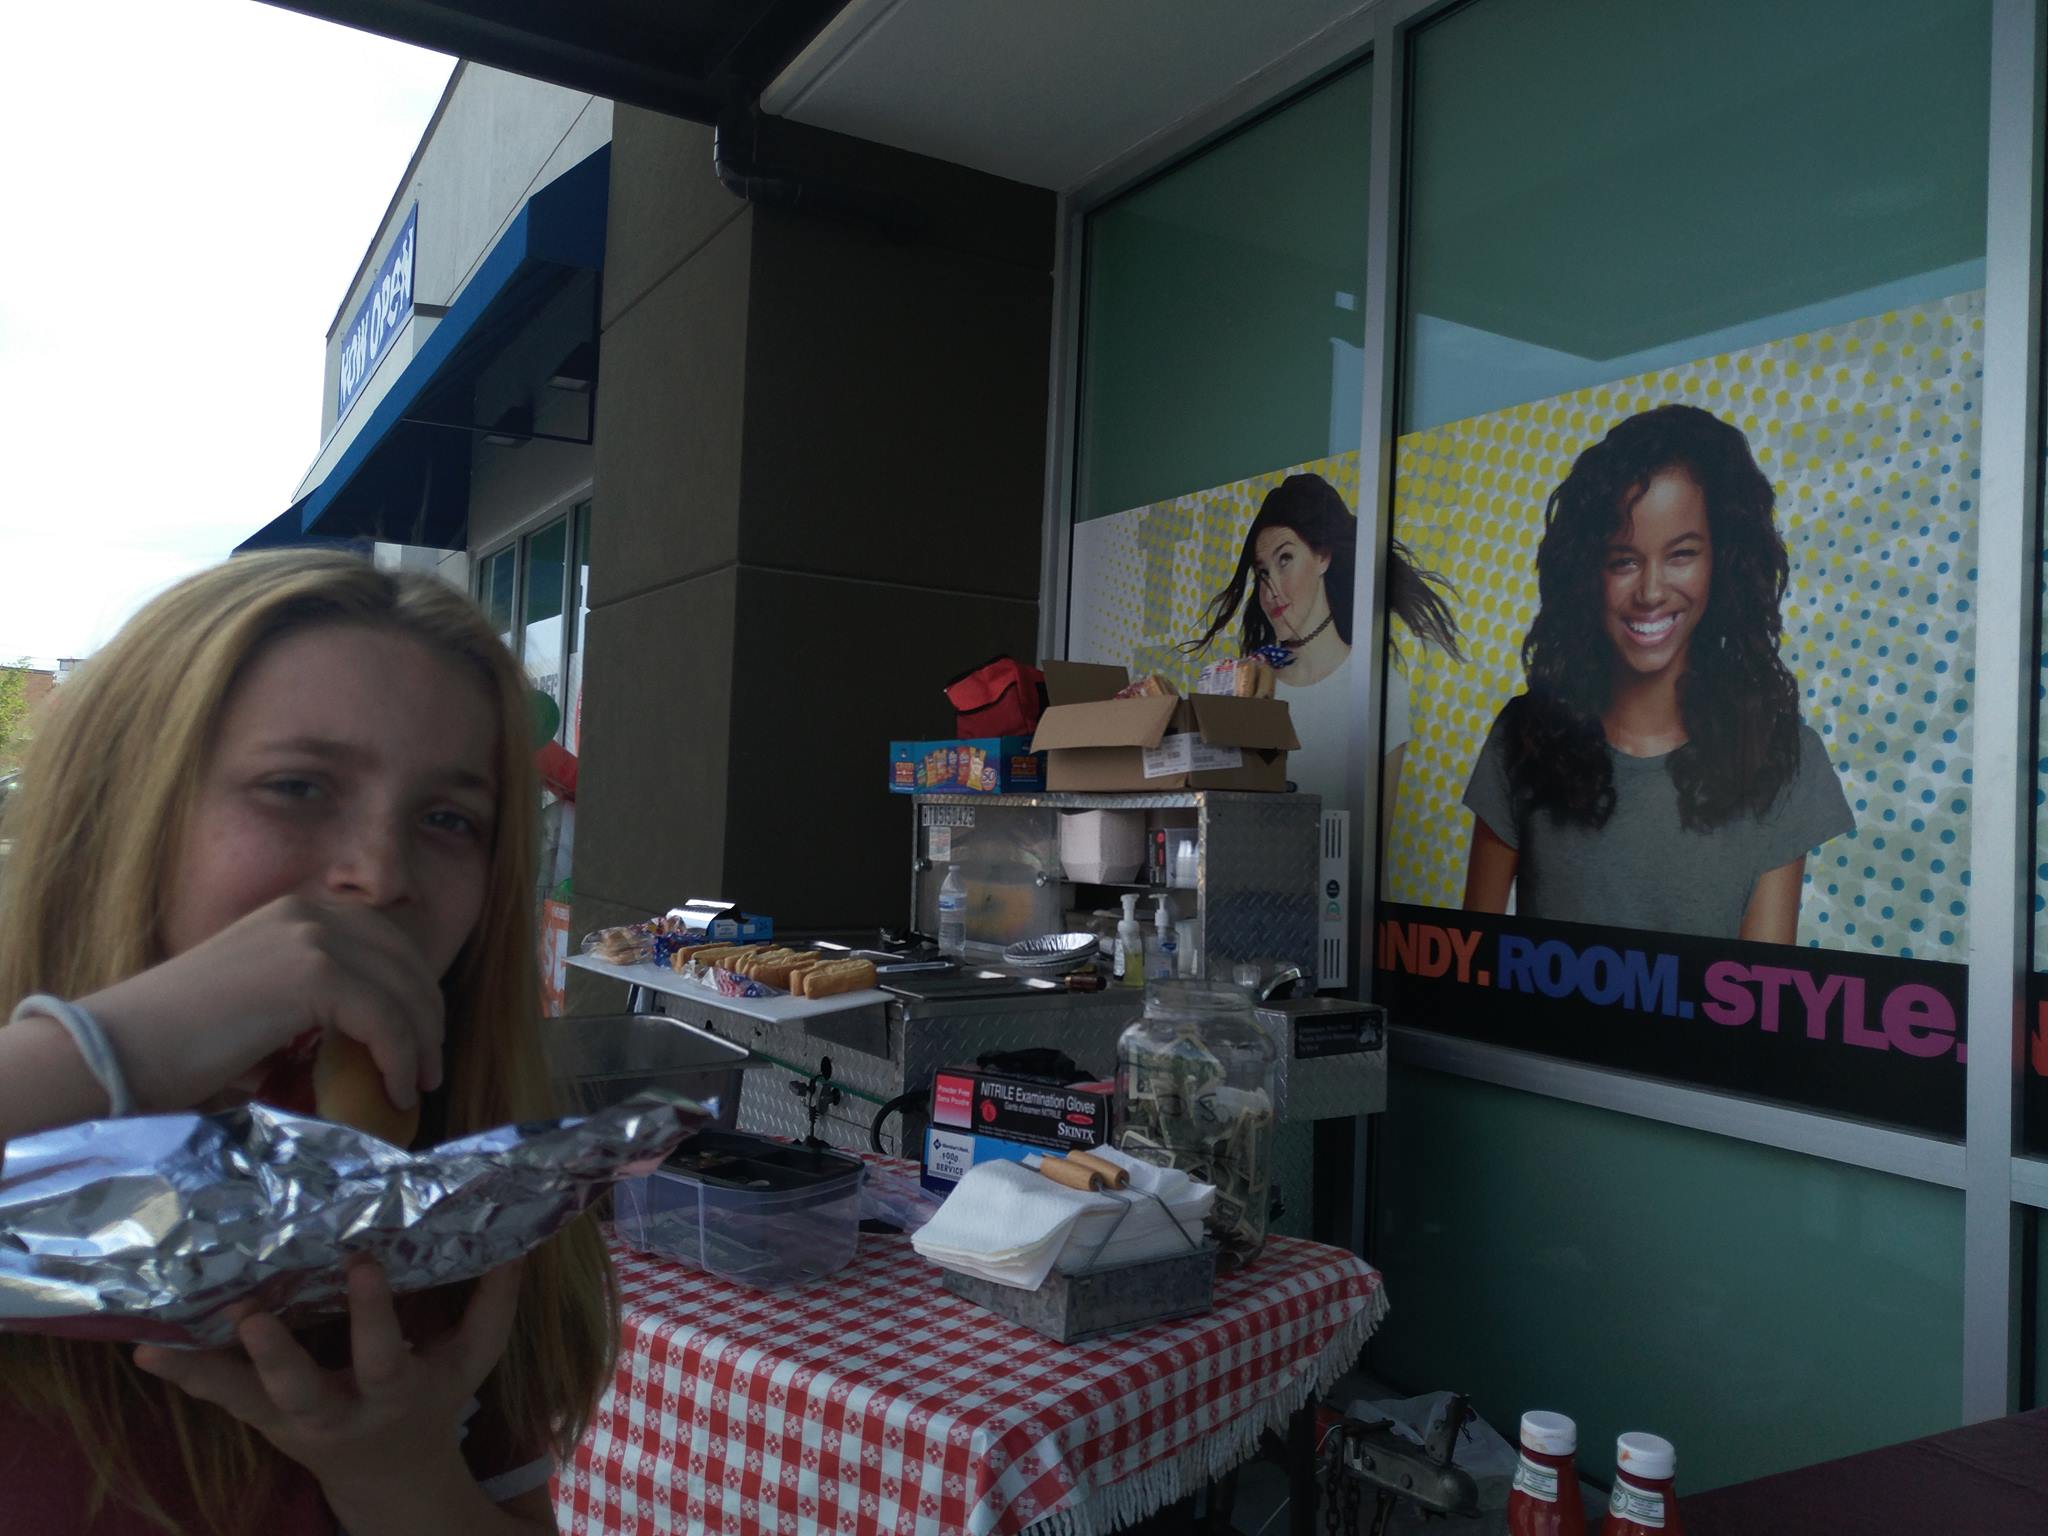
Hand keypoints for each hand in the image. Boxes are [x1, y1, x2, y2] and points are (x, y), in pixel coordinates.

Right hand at [77, 896, 444, 1114]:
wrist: (120, 1050)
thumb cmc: (179, 1043)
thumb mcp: (259, 1002)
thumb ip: (311, 1002)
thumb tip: (364, 1039)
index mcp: (298, 911)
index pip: (388, 942)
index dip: (415, 989)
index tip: (421, 1038)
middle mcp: (310, 912)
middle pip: (407, 962)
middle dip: (428, 1016)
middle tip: (430, 1068)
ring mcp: (312, 937)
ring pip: (406, 991)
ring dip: (423, 1043)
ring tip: (420, 1085)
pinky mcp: (313, 974)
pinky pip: (387, 1020)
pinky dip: (402, 1059)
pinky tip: (399, 1091)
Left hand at [133, 1257, 522, 1496]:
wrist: (387, 1475)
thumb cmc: (431, 1399)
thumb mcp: (471, 1360)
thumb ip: (494, 1304)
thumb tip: (517, 1239)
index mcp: (393, 1390)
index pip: (384, 1353)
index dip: (372, 1313)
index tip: (360, 1263)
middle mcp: (336, 1411)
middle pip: (301, 1390)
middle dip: (276, 1355)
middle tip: (251, 1314)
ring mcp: (289, 1419)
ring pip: (243, 1399)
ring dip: (206, 1370)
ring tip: (165, 1341)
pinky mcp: (258, 1417)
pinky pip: (217, 1396)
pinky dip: (181, 1373)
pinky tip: (143, 1348)